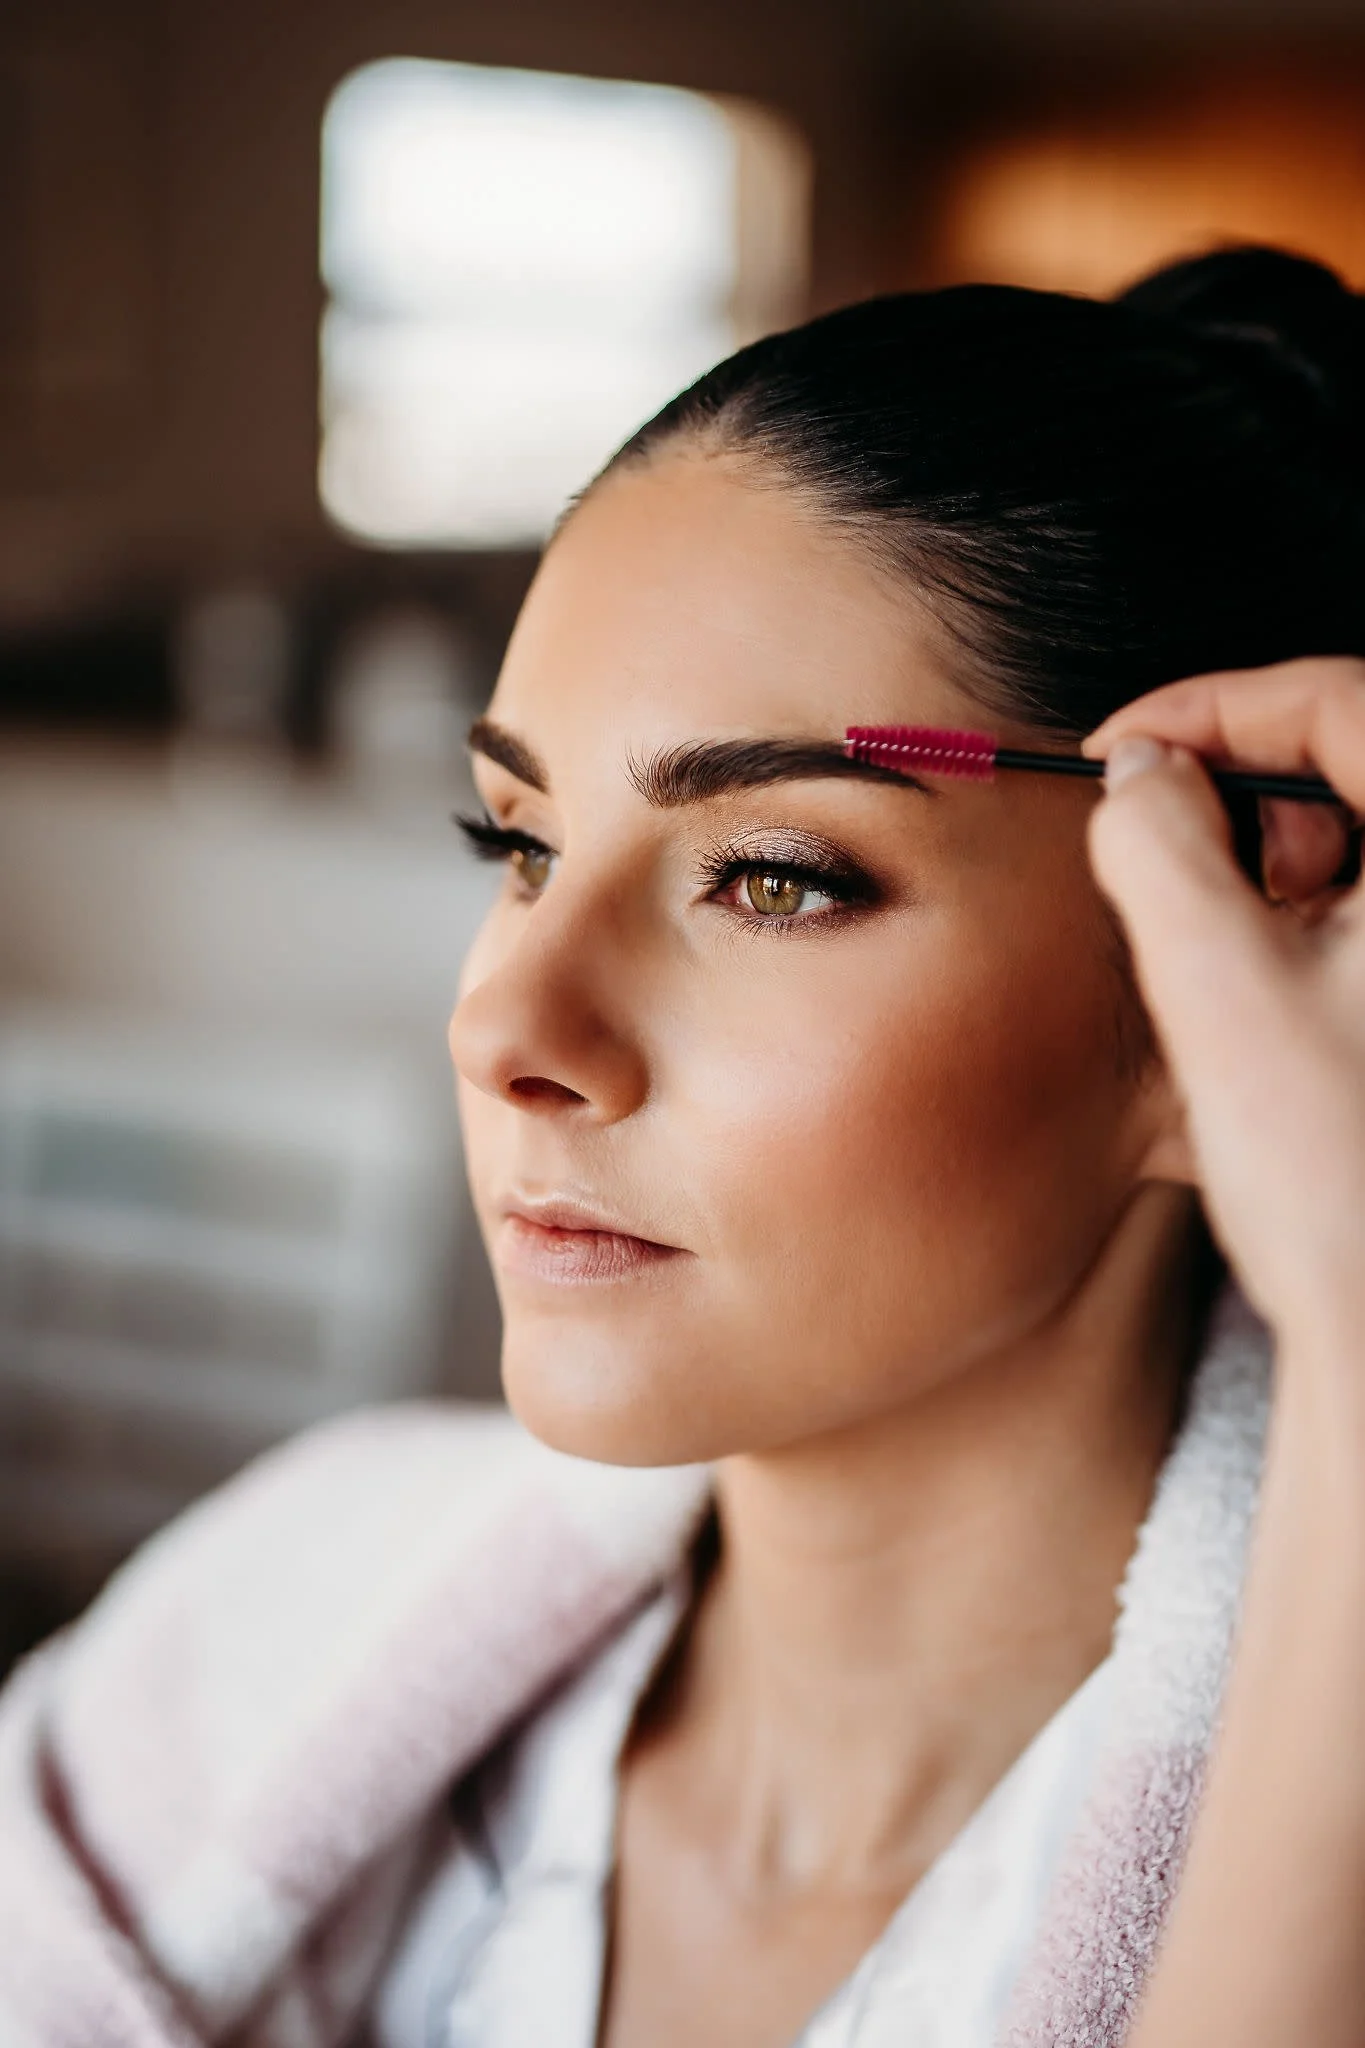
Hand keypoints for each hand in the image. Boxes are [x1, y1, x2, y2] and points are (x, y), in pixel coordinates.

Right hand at [1083, 657, 1364, 1358]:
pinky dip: (1311, 925)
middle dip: (1247, 796)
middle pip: (1362, 758)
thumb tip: (1137, 774)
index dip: (1214, 704)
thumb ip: (1160, 848)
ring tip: (1227, 960)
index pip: (1344, 699)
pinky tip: (1271, 1003)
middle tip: (1169, 866)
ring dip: (1276, 868)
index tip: (1122, 750)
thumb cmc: (1336, 1178)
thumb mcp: (1218, 987)